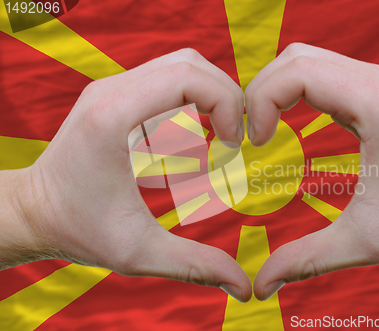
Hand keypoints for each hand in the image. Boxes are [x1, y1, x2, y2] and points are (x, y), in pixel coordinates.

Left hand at [2, 49, 251, 301]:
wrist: (33, 212)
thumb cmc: (78, 229)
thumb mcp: (138, 252)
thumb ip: (195, 265)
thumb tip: (244, 287)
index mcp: (114, 116)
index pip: (188, 77)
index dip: (227, 104)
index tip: (234, 144)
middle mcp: (111, 90)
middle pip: (190, 63)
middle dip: (226, 97)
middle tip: (235, 140)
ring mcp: (111, 88)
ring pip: (181, 64)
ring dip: (211, 96)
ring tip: (220, 138)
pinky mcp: (116, 95)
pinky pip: (167, 79)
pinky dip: (193, 99)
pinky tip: (195, 137)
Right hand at [245, 43, 378, 300]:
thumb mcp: (362, 243)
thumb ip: (306, 260)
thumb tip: (259, 286)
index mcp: (376, 106)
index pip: (299, 72)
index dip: (261, 101)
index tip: (255, 143)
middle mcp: (376, 79)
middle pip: (294, 58)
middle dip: (259, 92)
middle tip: (250, 136)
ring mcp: (374, 76)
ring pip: (303, 57)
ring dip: (273, 87)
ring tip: (262, 127)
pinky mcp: (370, 83)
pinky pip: (317, 69)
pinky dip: (290, 88)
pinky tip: (284, 119)